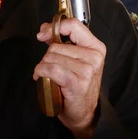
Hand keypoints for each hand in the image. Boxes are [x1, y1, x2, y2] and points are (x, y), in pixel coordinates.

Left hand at [33, 17, 105, 138]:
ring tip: (51, 76)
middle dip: (48, 56)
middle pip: (57, 45)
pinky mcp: (76, 82)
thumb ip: (62, 41)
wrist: (84, 113)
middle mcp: (94, 56)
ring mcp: (87, 69)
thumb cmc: (78, 86)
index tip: (44, 34)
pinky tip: (42, 78)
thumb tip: (45, 30)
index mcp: (96, 47)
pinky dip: (41, 73)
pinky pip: (50, 69)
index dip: (56, 27)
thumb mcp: (75, 60)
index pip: (74, 25)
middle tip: (54, 69)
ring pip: (51, 57)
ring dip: (44, 67)